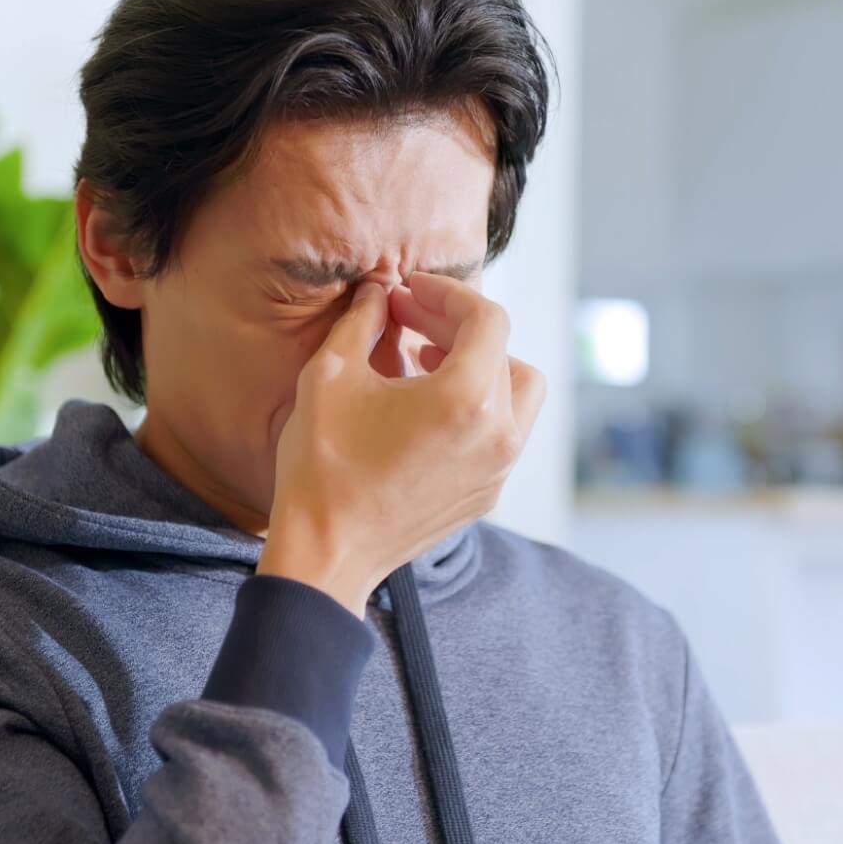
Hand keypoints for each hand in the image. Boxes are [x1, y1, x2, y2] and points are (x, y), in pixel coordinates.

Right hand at [258, 272, 544, 616]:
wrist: (327, 554)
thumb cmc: (323, 467)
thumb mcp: (332, 374)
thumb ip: (364, 320)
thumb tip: (378, 291)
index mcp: (468, 400)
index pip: (486, 319)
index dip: (447, 292)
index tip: (409, 289)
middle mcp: (500, 435)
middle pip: (506, 351)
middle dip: (457, 325)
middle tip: (407, 318)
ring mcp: (499, 470)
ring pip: (519, 393)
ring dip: (479, 364)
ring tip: (424, 360)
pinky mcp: (488, 494)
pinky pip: (502, 432)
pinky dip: (477, 405)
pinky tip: (426, 404)